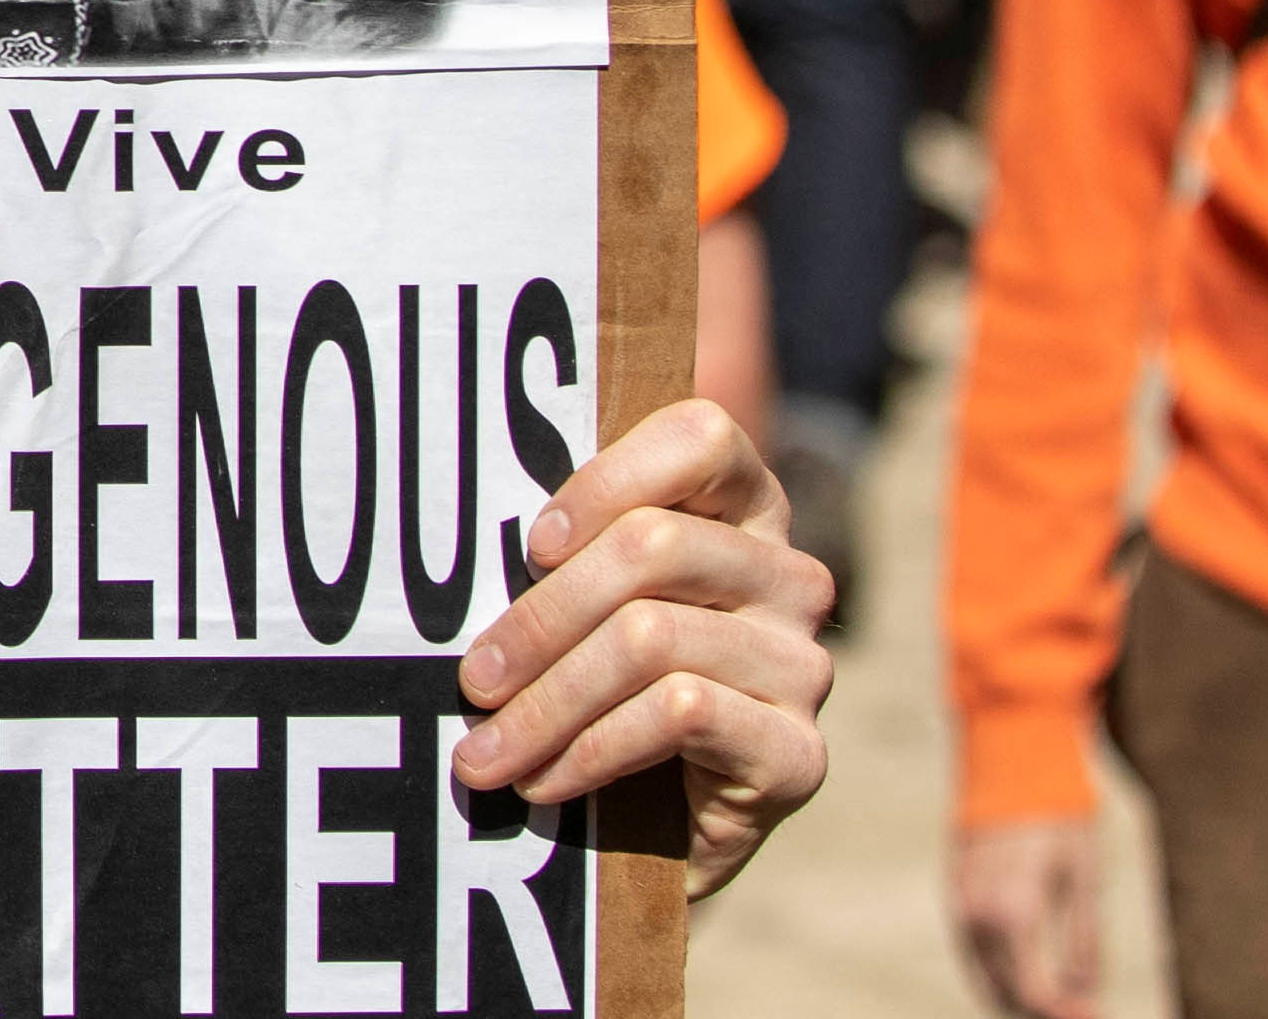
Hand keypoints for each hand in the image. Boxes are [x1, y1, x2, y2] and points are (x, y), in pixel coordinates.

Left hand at [448, 396, 834, 895]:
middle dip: (540, 619)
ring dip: (547, 703)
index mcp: (743, 509)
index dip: (608, 478)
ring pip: (651, 639)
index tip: (533, 545)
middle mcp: (788, 577)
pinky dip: (591, 748)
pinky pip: (680, 714)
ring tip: (485, 752)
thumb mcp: (585, 607)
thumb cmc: (602, 690)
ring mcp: (803, 665)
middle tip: (472, 681)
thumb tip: (464, 531)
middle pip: (653, 547)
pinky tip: (544, 782)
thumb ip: (563, 552)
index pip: (701, 436)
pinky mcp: (799, 752)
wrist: (657, 832)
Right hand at [951, 814, 1100, 1018]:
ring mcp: (959, 906)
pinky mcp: (956, 896)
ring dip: (1020, 996)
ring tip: (1065, 992)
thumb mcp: (1085, 879)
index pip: (1032, 994)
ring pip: (985, 979)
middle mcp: (977, 915)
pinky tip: (1037, 967)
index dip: (1065, 1014)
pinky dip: (1003, 973)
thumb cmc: (1057, 817)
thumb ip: (1085, 942)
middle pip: (1003, 995)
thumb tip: (1086, 991)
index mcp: (1013, 912)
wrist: (1010, 761)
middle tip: (1084, 1007)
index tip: (1095, 1015)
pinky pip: (974, 954)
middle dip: (1042, 1010)